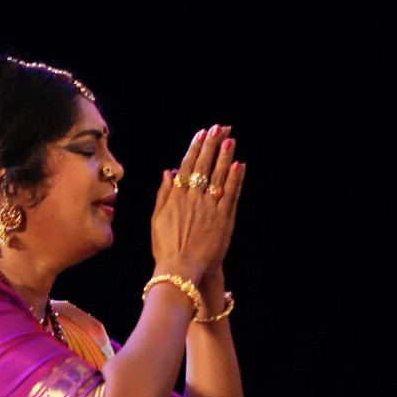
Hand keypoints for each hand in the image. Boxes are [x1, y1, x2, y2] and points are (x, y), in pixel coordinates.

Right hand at [150, 125, 244, 283]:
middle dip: (212, 145)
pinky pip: (230, 194)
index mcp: (176, 196)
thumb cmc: (165, 248)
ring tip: (230, 139)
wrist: (179, 268)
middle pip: (204, 166)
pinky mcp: (222, 219)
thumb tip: (169, 172)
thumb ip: (163, 194)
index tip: (202, 134)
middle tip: (220, 128)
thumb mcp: (157, 219)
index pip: (188, 165)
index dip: (196, 148)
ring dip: (225, 156)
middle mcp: (193, 197)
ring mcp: (209, 207)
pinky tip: (239, 165)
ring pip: (218, 176)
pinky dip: (235, 178)